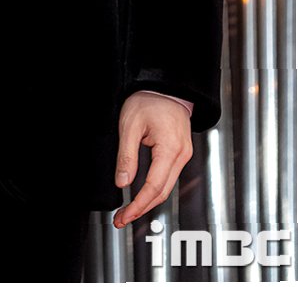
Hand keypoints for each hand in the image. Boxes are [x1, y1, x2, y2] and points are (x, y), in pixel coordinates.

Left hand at [112, 93, 191, 227]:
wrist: (166, 87)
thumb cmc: (150, 100)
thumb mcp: (130, 125)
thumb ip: (126, 156)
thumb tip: (122, 182)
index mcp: (170, 149)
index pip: (154, 187)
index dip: (138, 205)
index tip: (125, 215)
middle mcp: (182, 155)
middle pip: (162, 192)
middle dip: (142, 209)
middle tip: (122, 218)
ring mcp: (183, 155)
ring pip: (166, 187)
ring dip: (148, 201)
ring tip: (128, 211)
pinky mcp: (180, 153)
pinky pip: (168, 177)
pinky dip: (154, 189)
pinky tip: (142, 195)